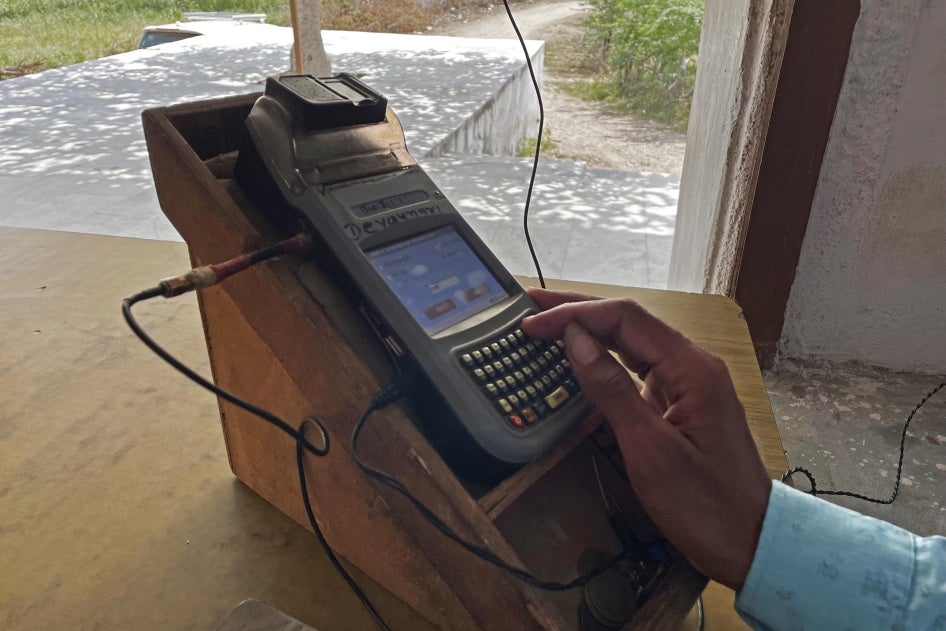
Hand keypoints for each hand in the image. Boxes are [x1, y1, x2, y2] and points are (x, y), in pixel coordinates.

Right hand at [521, 288, 770, 589]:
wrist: (752, 543)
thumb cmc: (704, 505)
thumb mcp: (650, 450)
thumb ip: (611, 390)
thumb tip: (576, 340)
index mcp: (691, 368)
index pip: (625, 318)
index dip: (575, 314)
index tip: (531, 323)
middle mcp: (693, 366)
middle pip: (629, 323)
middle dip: (579, 312)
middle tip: (530, 307)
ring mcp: (689, 385)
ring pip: (633, 344)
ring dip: (590, 332)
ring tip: (547, 326)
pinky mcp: (682, 405)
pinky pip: (639, 371)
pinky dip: (605, 362)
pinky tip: (581, 363)